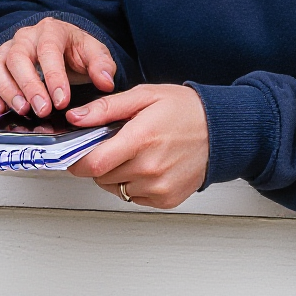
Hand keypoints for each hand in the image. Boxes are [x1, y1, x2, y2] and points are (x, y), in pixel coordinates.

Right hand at [0, 16, 118, 117]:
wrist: (60, 48)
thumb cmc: (74, 52)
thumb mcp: (95, 54)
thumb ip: (103, 65)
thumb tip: (105, 81)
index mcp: (50, 31)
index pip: (48, 50)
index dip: (54, 77)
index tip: (62, 100)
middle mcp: (23, 38)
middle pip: (17, 57)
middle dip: (29, 86)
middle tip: (42, 109)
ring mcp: (4, 51)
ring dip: (6, 90)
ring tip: (22, 110)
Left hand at [64, 84, 209, 209]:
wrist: (221, 131)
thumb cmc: (184, 110)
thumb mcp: (143, 96)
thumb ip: (106, 108)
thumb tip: (75, 118)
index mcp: (141, 140)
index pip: (93, 164)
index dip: (76, 160)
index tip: (74, 153)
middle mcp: (150, 168)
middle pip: (101, 177)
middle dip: (96, 162)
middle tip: (109, 145)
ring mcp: (160, 187)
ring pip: (115, 188)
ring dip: (114, 174)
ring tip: (131, 153)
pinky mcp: (167, 199)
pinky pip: (134, 197)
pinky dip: (131, 184)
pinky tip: (144, 166)